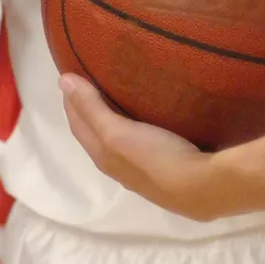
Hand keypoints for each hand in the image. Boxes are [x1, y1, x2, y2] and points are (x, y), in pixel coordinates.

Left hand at [59, 75, 233, 221]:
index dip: (71, 100)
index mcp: (103, 155)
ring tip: (115, 95)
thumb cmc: (156, 157)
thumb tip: (62, 81)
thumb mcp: (117, 132)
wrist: (202, 189)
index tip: (69, 75)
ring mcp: (141, 170)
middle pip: (94, 134)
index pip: (78, 124)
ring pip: (116, 140)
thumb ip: (91, 109)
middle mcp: (117, 166)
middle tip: (88, 81)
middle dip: (86, 110)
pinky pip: (138, 143)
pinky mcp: (163, 169)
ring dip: (109, 119)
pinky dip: (132, 127)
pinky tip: (145, 120)